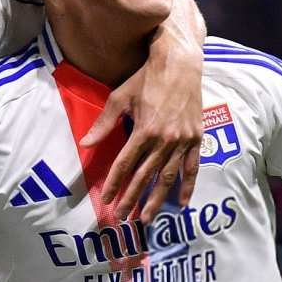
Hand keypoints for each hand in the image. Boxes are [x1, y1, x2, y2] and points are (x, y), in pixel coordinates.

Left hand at [81, 53, 202, 222]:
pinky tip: (181, 203)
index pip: (125, 165)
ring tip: (146, 217)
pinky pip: (192, 168)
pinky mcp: (196, 139)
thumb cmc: (146, 78)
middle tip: (122, 217)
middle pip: (144, 176)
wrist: (179, 64)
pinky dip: (187, 187)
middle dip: (131, 198)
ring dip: (156, 200)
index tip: (107, 200)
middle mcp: (164, 140)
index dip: (115, 183)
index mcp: (143, 131)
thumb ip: (104, 124)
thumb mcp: (120, 98)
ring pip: (167, 178)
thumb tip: (85, 143)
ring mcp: (182, 141)